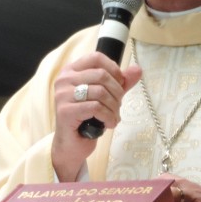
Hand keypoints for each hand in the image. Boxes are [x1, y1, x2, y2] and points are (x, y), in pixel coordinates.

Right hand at [51, 53, 141, 181]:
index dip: (114, 69)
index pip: (96, 57)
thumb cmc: (87, 118)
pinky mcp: (65, 111)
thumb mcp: (106, 96)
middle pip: (101, 75)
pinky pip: (95, 107)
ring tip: (114, 116)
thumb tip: (137, 69)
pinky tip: (109, 124)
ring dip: (114, 107)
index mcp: (71, 70)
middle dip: (117, 92)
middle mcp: (64, 79)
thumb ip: (120, 82)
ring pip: (100, 92)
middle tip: (118, 106)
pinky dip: (108, 116)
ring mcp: (62, 95)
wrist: (72, 144)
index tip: (120, 84)